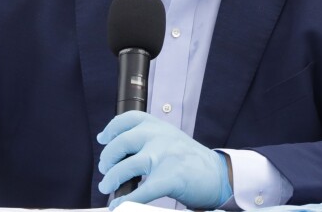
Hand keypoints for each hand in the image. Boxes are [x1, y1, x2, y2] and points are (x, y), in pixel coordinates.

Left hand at [97, 111, 231, 209]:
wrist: (218, 174)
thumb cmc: (191, 159)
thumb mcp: (170, 137)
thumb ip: (148, 138)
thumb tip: (115, 147)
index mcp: (158, 125)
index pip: (127, 119)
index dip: (111, 129)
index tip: (103, 139)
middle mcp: (159, 137)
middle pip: (120, 144)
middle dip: (107, 159)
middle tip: (104, 170)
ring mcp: (164, 156)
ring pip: (126, 167)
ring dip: (111, 179)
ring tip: (107, 187)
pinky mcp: (170, 178)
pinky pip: (141, 191)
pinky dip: (126, 201)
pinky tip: (118, 206)